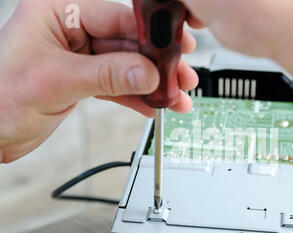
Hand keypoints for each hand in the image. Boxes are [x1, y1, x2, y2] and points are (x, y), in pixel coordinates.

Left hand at [0, 0, 198, 162]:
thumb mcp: (56, 81)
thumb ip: (106, 75)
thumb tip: (147, 72)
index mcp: (59, 12)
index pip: (116, 16)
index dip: (150, 35)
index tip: (175, 50)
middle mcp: (71, 29)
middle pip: (127, 42)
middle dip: (156, 65)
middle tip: (181, 78)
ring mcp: (79, 55)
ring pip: (126, 65)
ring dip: (152, 84)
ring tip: (174, 98)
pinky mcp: (83, 77)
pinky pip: (117, 84)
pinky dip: (137, 96)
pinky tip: (154, 105)